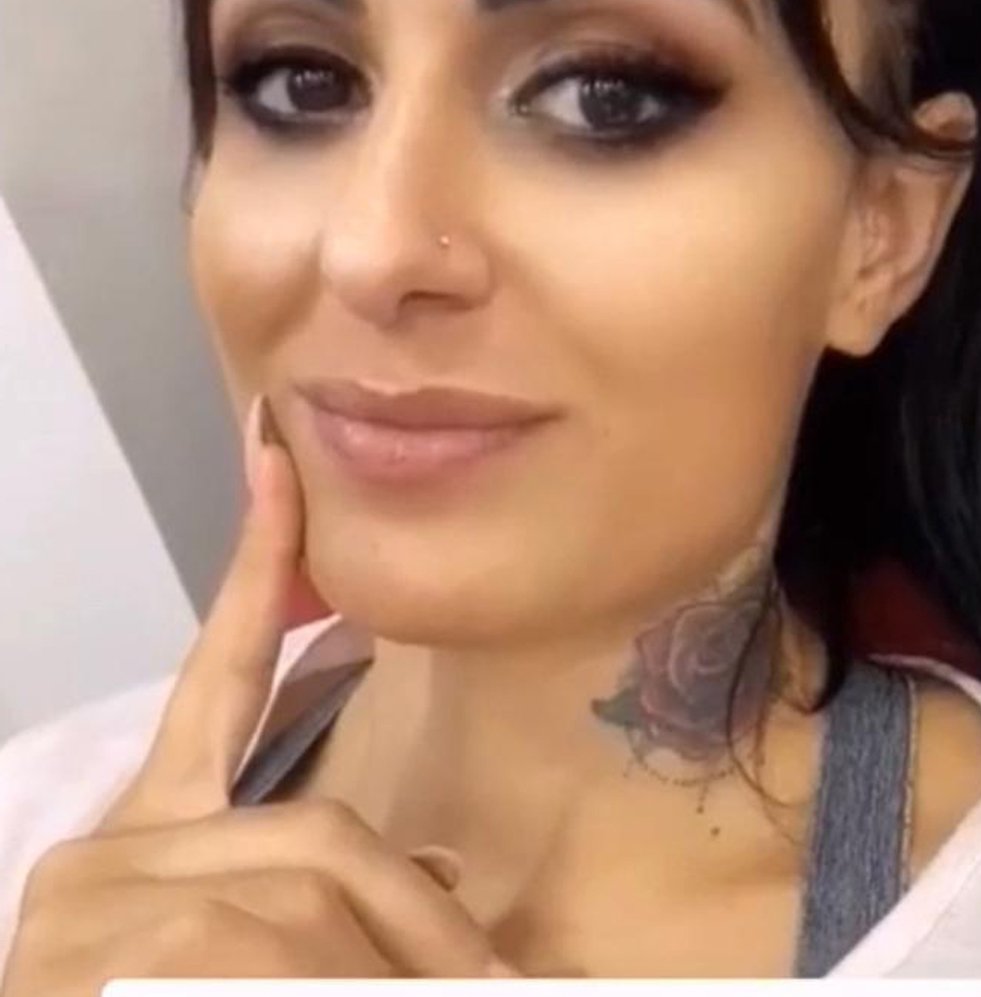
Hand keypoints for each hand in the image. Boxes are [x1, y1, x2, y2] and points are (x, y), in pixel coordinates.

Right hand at [1, 397, 509, 992]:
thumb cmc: (177, 994)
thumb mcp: (269, 934)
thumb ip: (338, 886)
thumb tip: (444, 871)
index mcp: (158, 827)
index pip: (223, 676)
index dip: (258, 567)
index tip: (275, 456)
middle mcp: (112, 846)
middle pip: (320, 833)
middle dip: (408, 919)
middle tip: (487, 978)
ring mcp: (85, 898)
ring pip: (306, 903)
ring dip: (383, 974)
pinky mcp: (75, 949)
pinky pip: (259, 951)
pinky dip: (329, 987)